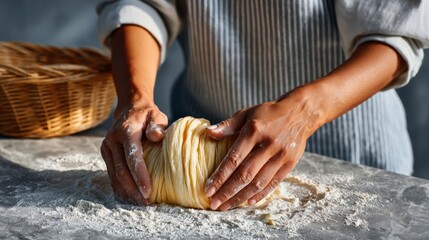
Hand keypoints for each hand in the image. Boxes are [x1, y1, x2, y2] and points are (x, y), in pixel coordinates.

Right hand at [100, 103, 167, 204]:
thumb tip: (158, 137)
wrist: (129, 109)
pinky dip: (120, 186)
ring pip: (114, 175)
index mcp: (126, 131)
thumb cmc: (147, 115)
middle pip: (121, 170)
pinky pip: (112, 173)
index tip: (148, 191)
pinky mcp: (105, 153)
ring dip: (126, 191)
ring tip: (140, 202)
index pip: (132, 157)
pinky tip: (129, 196)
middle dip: (133, 188)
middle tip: (145, 202)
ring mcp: (107, 147)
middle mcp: (113, 140)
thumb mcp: (156, 115)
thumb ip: (157, 125)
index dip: (140, 175)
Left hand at [205, 90, 321, 210]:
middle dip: (227, 192)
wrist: (299, 113)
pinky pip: (273, 183)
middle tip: (214, 204)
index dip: (220, 177)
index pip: (234, 159)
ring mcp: (281, 155)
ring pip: (258, 182)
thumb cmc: (268, 114)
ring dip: (241, 197)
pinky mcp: (290, 163)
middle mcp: (268, 145)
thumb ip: (228, 125)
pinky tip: (247, 202)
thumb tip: (208, 133)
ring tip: (226, 206)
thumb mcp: (247, 113)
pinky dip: (260, 194)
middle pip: (245, 175)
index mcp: (254, 131)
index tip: (208, 189)